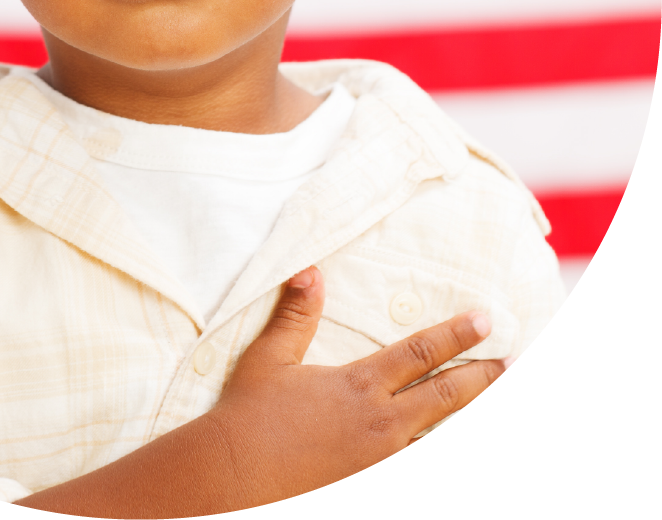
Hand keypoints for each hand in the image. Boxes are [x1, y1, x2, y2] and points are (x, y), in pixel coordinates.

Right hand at [16, 267, 505, 517]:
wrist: (237, 473)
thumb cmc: (251, 412)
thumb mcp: (270, 356)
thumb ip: (295, 313)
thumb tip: (311, 270)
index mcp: (359, 385)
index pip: (419, 353)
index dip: (456, 336)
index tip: (486, 319)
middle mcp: (380, 421)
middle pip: (445, 396)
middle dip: (483, 378)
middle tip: (513, 363)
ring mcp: (380, 457)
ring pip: (439, 432)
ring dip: (469, 415)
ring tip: (495, 403)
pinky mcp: (370, 480)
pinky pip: (417, 461)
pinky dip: (440, 447)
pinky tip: (448, 442)